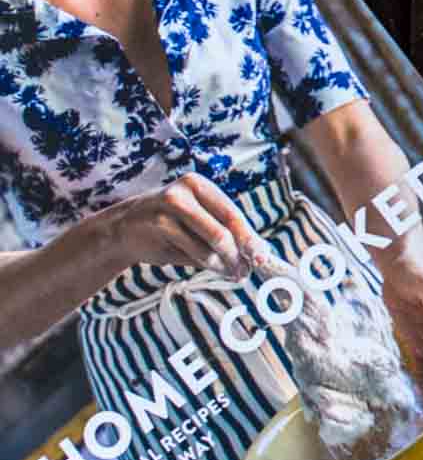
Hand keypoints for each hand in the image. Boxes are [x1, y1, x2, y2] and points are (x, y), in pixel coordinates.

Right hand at [102, 173, 259, 277]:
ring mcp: (170, 207)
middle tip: (247, 271)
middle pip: (223, 229)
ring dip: (224, 264)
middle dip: (239, 254)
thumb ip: (223, 234)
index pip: (233, 213)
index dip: (250, 237)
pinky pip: (191, 252)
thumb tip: (256, 253)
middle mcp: (186, 191)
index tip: (263, 257)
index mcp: (200, 186)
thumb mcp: (197, 222)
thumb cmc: (169, 226)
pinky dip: (207, 264)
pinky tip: (212, 268)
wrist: (124, 228)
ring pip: (209, 243)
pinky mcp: (158, 225)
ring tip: (233, 273)